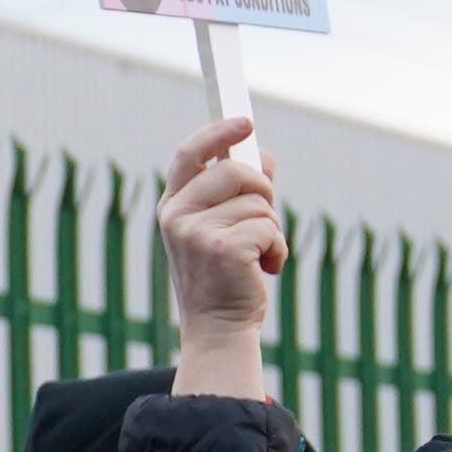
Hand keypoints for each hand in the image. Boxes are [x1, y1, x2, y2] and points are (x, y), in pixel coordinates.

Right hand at [159, 117, 284, 396]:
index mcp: (173, 207)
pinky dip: (278, 248)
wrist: (219, 330)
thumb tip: (263, 155)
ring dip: (272, 229)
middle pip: (235, 171)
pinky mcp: (222, 249)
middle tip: (266, 218)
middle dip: (263, 192)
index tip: (245, 121)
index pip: (188, 154)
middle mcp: (177, 216)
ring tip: (259, 257)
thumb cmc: (224, 280)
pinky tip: (265, 270)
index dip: (217, 133)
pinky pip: (269, 227)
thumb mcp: (225, 229)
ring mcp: (195, 233)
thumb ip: (240, 192)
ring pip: (258, 203)